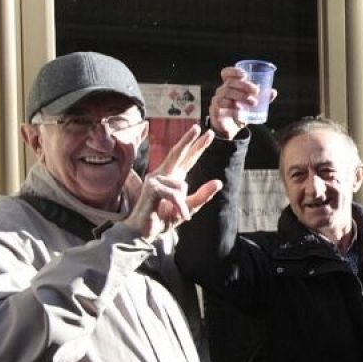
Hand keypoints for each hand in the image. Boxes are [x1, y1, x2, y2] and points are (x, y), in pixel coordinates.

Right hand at [122, 125, 221, 240]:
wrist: (143, 233)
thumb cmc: (163, 219)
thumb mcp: (188, 209)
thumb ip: (202, 196)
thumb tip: (219, 182)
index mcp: (173, 178)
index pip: (187, 159)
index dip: (197, 146)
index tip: (208, 133)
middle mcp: (163, 175)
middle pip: (177, 154)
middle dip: (188, 140)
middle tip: (198, 127)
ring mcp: (155, 180)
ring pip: (182, 186)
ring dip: (183, 204)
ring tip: (175, 214)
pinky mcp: (151, 187)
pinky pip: (174, 194)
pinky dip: (179, 207)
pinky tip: (178, 215)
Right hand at [209, 67, 271, 139]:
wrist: (230, 128)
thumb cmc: (241, 111)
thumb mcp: (252, 103)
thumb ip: (263, 97)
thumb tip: (273, 92)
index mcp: (230, 85)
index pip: (226, 73)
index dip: (233, 71)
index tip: (244, 75)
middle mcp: (222, 91)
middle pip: (230, 83)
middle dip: (244, 85)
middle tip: (256, 91)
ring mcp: (217, 100)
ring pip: (226, 93)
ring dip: (241, 96)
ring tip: (254, 103)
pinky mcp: (215, 111)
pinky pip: (221, 106)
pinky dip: (232, 108)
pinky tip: (240, 110)